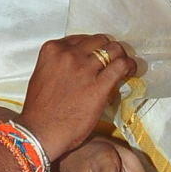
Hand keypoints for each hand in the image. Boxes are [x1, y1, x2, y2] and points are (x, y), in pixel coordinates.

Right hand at [18, 34, 136, 162]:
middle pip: (100, 41)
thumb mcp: (43, 76)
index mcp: (52, 50)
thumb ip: (60, 65)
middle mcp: (69, 55)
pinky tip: (131, 71)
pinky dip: (129, 66)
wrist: (40, 132)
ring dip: (122, 56)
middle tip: (114, 60)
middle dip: (109, 49)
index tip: (99, 56)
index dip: (94, 47)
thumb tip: (83, 66)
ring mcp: (84, 69)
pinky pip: (121, 66)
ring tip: (126, 66)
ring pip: (114, 50)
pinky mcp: (99, 86)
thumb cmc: (40, 111)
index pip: (81, 39)